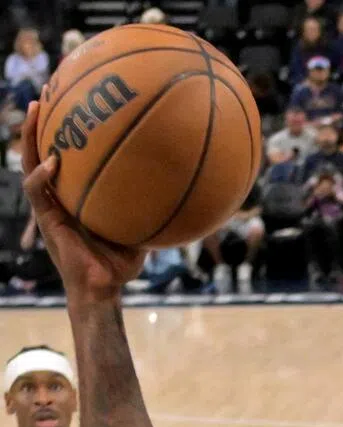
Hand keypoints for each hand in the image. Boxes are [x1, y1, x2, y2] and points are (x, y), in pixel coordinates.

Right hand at [21, 99, 144, 300]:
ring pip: (31, 162)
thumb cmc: (120, 265)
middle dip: (43, 121)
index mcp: (75, 195)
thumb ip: (149, 210)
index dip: (66, 131)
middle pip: (43, 149)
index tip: (74, 102)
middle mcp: (59, 196)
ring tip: (38, 110)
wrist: (103, 289)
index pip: (67, 156)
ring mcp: (49, 207)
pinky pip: (37, 192)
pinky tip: (52, 162)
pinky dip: (42, 177)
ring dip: (30, 136)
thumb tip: (181, 193)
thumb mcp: (140, 231)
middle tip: (49, 90)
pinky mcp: (46, 220)